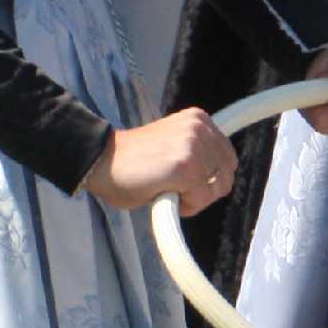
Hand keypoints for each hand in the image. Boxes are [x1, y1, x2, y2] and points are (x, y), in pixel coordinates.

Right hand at [81, 107, 236, 213]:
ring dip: (193, 199)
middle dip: (204, 192)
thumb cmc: (132, 162)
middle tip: (174, 190)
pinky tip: (161, 194)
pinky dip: (184, 207)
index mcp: (199, 120)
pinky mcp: (186, 166)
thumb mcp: (174, 146)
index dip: (209, 180)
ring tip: (165, 190)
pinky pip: (200, 199)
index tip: (187, 185)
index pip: (227, 159)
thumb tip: (218, 180)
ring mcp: (195, 146)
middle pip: (227, 177)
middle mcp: (200, 128)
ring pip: (215, 190)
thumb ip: (198, 155)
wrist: (99, 161)